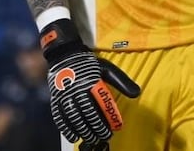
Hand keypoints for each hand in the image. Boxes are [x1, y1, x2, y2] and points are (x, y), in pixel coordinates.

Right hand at [41, 19, 140, 146]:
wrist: (65, 54)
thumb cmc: (88, 63)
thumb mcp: (107, 68)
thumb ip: (122, 82)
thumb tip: (137, 93)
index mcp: (90, 82)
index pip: (100, 106)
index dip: (106, 119)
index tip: (114, 128)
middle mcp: (76, 90)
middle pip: (86, 115)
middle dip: (95, 129)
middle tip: (104, 137)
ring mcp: (64, 96)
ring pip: (73, 118)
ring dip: (83, 131)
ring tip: (91, 138)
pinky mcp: (56, 99)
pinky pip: (60, 117)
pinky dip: (67, 129)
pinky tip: (73, 136)